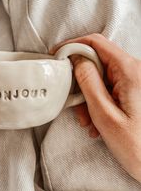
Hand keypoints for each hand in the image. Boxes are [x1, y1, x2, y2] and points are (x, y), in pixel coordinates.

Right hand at [49, 33, 140, 182]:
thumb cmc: (138, 147)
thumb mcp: (105, 114)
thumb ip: (88, 82)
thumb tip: (76, 59)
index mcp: (129, 71)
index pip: (95, 43)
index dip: (73, 46)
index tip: (57, 55)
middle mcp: (133, 71)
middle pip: (96, 61)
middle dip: (80, 80)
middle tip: (73, 102)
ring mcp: (133, 80)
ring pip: (100, 76)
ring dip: (87, 95)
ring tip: (87, 120)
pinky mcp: (131, 90)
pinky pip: (107, 87)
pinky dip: (96, 101)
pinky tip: (96, 122)